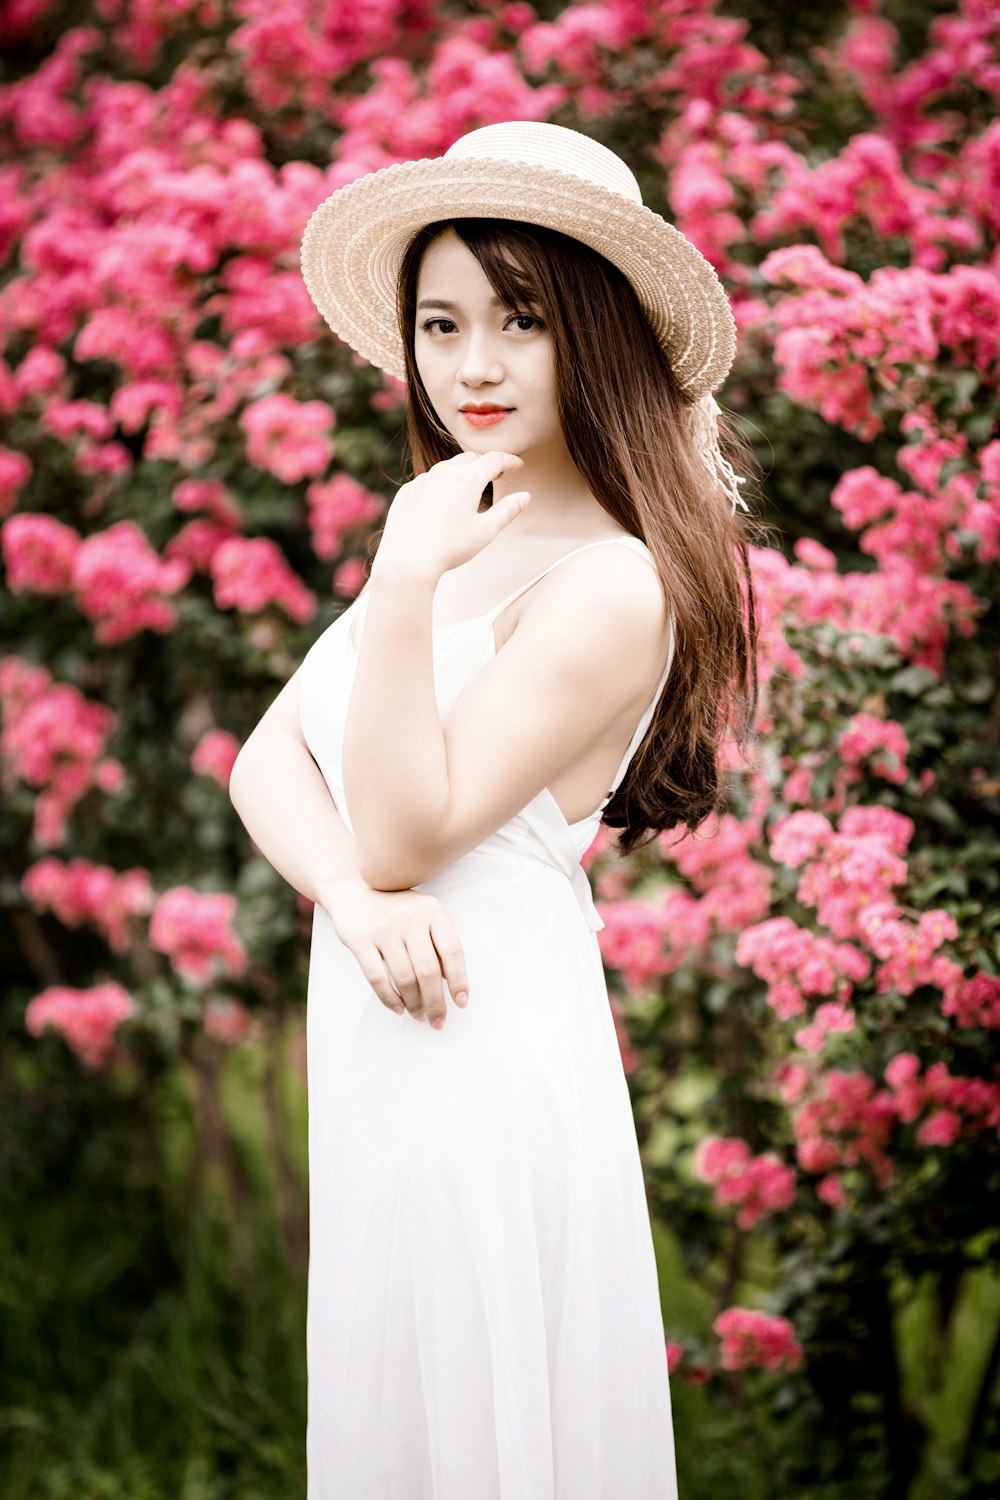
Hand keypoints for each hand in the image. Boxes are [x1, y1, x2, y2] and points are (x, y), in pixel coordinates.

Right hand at [318, 875, 469, 1030]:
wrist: (355, 889)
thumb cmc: (397, 908)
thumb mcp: (424, 915)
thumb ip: (438, 942)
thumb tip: (451, 982)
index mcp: (433, 910)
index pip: (452, 950)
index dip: (459, 980)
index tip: (461, 1002)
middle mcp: (410, 918)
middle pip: (428, 970)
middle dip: (435, 1002)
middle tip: (438, 1020)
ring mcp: (384, 929)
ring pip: (404, 977)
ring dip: (414, 1003)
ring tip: (418, 1015)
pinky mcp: (360, 940)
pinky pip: (377, 978)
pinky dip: (389, 998)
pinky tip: (398, 1008)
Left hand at [371, 450, 531, 579]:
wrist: (407, 560)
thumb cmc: (449, 548)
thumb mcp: (486, 531)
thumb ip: (508, 511)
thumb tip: (525, 497)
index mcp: (467, 480)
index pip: (494, 459)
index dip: (510, 460)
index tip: (518, 465)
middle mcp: (443, 473)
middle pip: (470, 459)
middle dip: (486, 464)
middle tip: (497, 474)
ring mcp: (422, 481)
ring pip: (447, 468)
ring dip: (462, 472)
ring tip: (470, 486)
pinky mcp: (407, 492)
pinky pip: (427, 481)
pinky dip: (440, 484)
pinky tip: (442, 501)